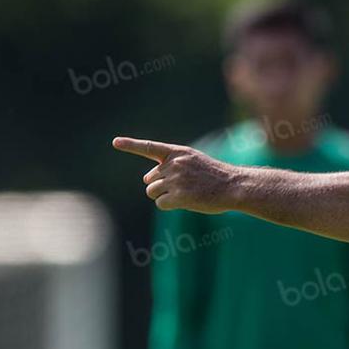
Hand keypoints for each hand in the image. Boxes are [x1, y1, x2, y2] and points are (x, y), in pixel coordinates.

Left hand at [113, 136, 242, 213]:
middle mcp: (175, 164)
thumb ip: (172, 165)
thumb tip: (147, 181)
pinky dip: (169, 205)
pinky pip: (161, 203)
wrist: (234, 186)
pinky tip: (185, 202)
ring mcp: (176, 180)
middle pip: (149, 179)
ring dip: (163, 196)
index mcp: (178, 153)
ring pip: (153, 192)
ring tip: (184, 195)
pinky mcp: (179, 196)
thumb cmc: (215, 176)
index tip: (115, 142)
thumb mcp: (195, 161)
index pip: (150, 147)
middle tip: (180, 188)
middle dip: (159, 186)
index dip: (131, 145)